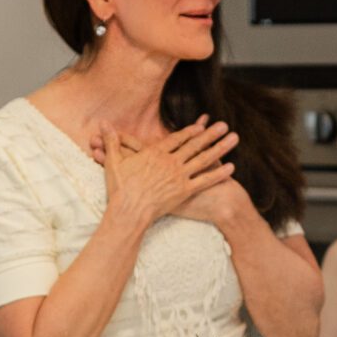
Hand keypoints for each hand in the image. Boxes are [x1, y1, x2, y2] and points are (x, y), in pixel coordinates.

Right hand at [97, 118, 236, 228]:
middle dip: (211, 134)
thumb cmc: (119, 189)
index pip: (177, 139)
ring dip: (220, 148)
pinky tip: (232, 167)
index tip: (202, 124)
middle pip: (194, 145)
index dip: (191, 131)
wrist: (128, 211)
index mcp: (155, 154)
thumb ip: (112, 141)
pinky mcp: (185, 191)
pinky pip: (205, 181)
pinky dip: (218, 174)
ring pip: (204, 159)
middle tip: (225, 125)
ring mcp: (179, 176)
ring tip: (234, 139)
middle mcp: (170, 162)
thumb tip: (103, 124)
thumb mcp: (113, 162)